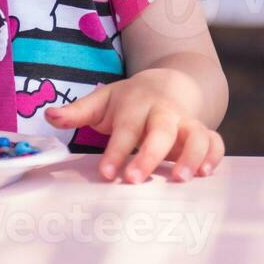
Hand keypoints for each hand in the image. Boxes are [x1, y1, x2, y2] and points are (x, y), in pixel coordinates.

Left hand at [44, 69, 224, 182]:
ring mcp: (186, 122)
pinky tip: (205, 174)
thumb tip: (49, 115)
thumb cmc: (130, 100)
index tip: (106, 173)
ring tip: (179, 179)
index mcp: (136, 105)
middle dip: (149, 156)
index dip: (115, 152)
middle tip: (135, 180)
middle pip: (161, 132)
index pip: (126, 130)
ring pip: (196, 135)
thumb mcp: (104, 99)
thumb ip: (78, 111)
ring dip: (190, 156)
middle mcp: (163, 113)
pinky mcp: (203, 132)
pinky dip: (214, 156)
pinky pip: (215, 141)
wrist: (169, 83)